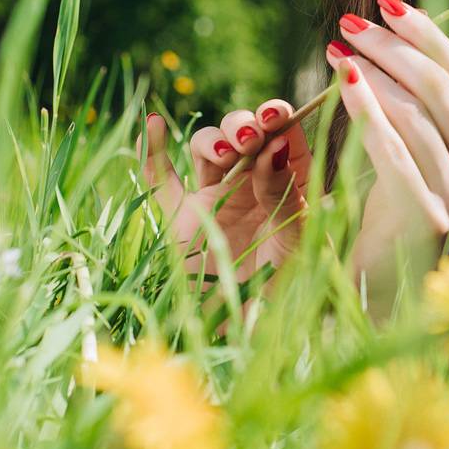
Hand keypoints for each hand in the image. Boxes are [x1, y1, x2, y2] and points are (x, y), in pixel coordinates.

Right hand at [139, 102, 310, 284]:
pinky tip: (153, 122)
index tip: (275, 116)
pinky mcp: (181, 216)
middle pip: (242, 133)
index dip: (277, 118)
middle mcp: (251, 183)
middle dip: (244, 125)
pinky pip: (161, 179)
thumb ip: (283, 193)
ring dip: (212, 139)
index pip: (283, 135)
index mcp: (288, 182)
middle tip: (250, 138)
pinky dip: (153, 151)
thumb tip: (274, 145)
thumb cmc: (286, 289)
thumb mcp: (295, 239)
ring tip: (224, 154)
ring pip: (207, 148)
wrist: (248, 332)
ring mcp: (214, 196)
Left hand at [327, 0, 448, 293]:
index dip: (426, 34)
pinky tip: (341, 82)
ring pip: (416, 112)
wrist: (388, 292)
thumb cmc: (397, 213)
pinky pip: (393, 147)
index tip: (387, 5)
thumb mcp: (421, 154)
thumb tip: (398, 35)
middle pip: (439, 86)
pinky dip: (365, 107)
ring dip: (372, 71)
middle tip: (351, 23)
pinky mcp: (427, 215)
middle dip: (392, 46)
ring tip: (336, 51)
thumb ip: (424, 106)